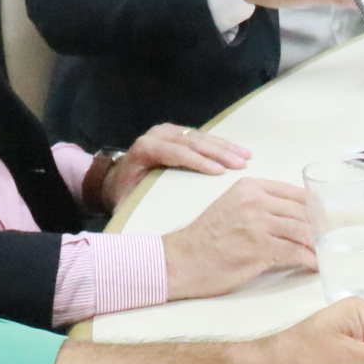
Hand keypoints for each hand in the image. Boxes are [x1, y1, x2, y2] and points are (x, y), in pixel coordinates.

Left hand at [103, 122, 248, 210]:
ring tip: (246, 158)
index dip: (198, 161)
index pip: (174, 152)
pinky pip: (203, 137)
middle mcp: (156, 136)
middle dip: (218, 153)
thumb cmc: (126, 195)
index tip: (219, 172)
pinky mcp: (180, 133)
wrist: (118, 178)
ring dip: (225, 147)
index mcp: (144, 150)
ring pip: (201, 137)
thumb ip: (137, 210)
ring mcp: (169, 132)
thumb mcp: (127, 203)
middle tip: (240, 164)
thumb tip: (147, 231)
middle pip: (191, 142)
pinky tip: (239, 151)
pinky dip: (223, 145)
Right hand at [162, 176, 314, 299]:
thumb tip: (296, 216)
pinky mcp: (260, 247)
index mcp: (250, 187)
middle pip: (303, 212)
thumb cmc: (207, 238)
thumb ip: (261, 206)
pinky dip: (310, 261)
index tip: (327, 221)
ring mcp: (258, 223)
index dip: (316, 209)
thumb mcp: (233, 207)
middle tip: (333, 240)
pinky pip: (296, 252)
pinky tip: (316, 266)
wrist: (181, 260)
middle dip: (322, 228)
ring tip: (327, 254)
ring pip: (303, 231)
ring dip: (319, 246)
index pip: (296, 193)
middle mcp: (255, 200)